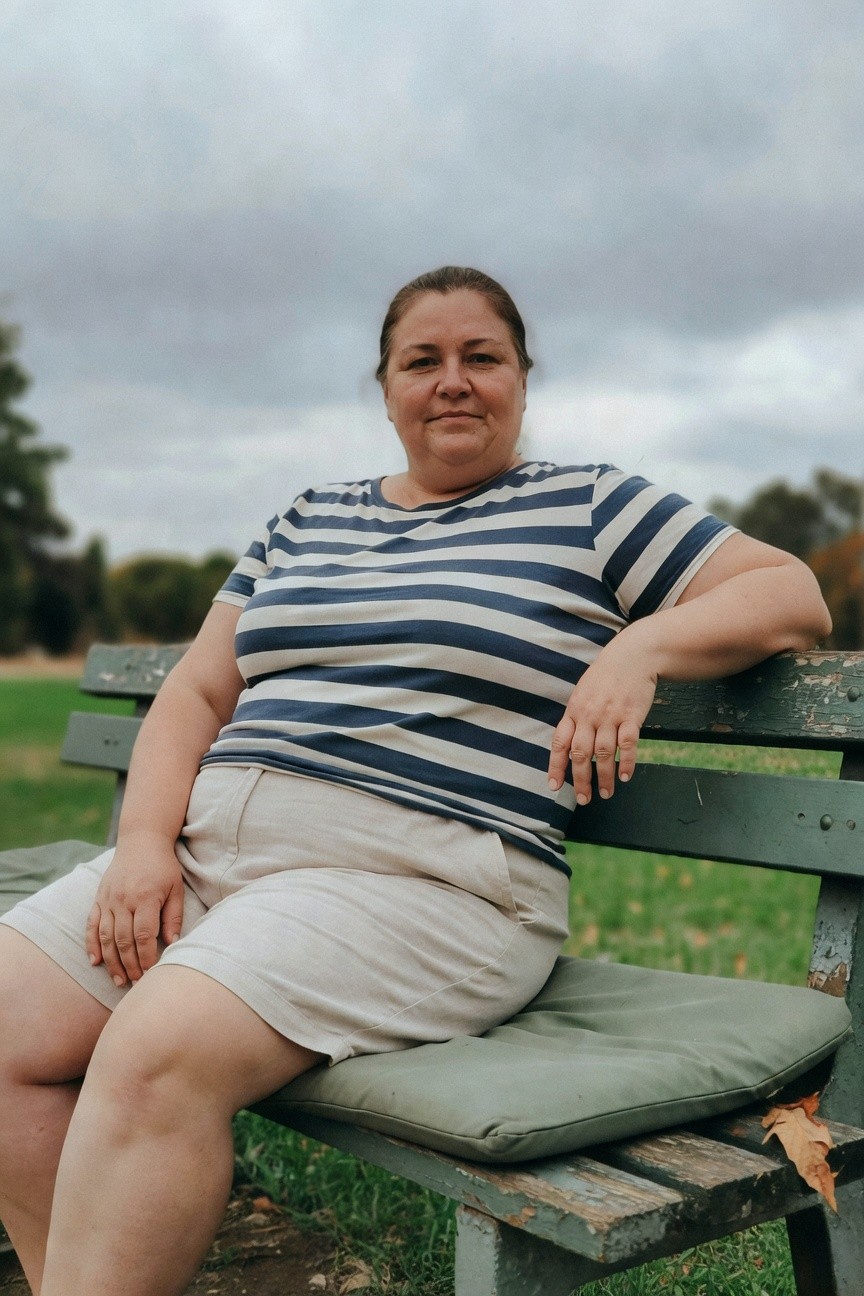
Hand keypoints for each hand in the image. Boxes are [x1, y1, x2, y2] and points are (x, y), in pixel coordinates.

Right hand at [86, 834, 184, 986]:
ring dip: (111, 961)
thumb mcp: (176, 888)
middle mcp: (123, 900)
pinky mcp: (99, 899)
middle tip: (136, 983)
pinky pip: (91, 925)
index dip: (147, 957)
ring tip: (119, 980)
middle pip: (123, 940)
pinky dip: (91, 944)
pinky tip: (95, 961)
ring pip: (106, 937)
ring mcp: (108, 900)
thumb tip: (173, 943)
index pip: (144, 935)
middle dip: (130, 965)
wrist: (141, 840)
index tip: (152, 973)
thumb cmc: (163, 866)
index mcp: (146, 898)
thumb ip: (174, 916)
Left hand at [548, 630, 658, 803]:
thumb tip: (570, 744)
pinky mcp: (631, 716)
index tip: (555, 786)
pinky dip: (627, 762)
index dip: (556, 766)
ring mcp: (610, 716)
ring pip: (603, 753)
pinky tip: (626, 776)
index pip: (560, 743)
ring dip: (604, 777)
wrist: (633, 655)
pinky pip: (627, 744)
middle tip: (583, 799)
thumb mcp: (583, 692)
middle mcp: (589, 715)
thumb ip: (577, 717)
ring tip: (606, 793)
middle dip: (580, 779)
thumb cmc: (606, 675)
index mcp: (574, 710)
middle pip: (580, 754)